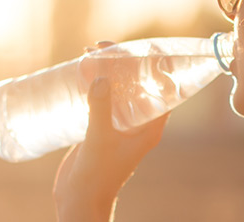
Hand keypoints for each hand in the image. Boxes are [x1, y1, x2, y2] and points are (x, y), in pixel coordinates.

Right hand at [53, 42, 171, 221]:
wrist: (80, 199)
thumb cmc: (97, 176)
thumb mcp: (100, 139)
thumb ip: (101, 109)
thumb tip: (102, 78)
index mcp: (151, 127)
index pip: (163, 89)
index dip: (155, 65)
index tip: (138, 46)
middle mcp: (140, 124)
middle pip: (138, 84)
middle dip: (123, 63)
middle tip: (102, 46)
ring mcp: (121, 126)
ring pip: (119, 90)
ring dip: (107, 71)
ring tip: (88, 54)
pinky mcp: (103, 128)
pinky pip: (104, 100)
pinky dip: (95, 85)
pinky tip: (80, 74)